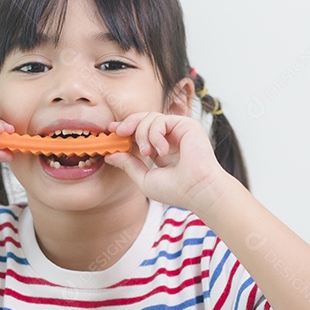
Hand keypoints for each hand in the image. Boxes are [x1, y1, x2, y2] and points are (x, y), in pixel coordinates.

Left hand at [105, 112, 228, 211]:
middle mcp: (170, 138)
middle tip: (118, 131)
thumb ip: (129, 165)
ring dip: (142, 134)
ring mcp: (179, 131)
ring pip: (150, 117)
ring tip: (146, 153)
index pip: (140, 132)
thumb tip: (110, 155)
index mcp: (161, 150)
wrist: (198, 191)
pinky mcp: (186, 124)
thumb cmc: (176, 190)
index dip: (125, 129)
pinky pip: (161, 120)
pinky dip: (155, 134)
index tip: (112, 131)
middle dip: (128, 123)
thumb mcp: (144, 178)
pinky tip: (161, 151)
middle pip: (144, 119)